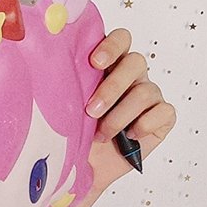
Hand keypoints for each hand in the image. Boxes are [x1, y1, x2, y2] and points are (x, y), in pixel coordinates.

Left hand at [78, 26, 176, 206]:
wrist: (86, 167)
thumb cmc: (74, 134)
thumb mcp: (64, 108)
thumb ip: (63, 85)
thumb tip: (41, 67)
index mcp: (109, 64)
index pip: (121, 39)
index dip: (112, 46)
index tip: (94, 63)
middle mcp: (131, 75)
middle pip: (136, 62)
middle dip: (113, 87)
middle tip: (92, 110)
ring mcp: (148, 95)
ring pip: (146, 91)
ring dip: (121, 115)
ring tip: (101, 134)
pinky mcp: (161, 117)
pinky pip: (164, 112)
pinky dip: (145, 125)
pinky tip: (128, 137)